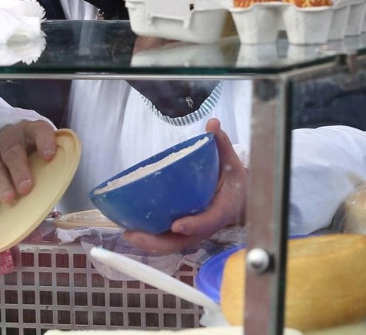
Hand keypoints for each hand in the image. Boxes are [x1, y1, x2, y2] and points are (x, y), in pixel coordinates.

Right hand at [0, 119, 57, 212]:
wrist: (11, 144)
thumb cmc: (34, 153)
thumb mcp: (45, 152)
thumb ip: (52, 166)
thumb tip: (55, 195)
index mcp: (32, 131)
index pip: (40, 131)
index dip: (45, 142)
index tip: (49, 156)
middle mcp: (10, 137)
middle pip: (13, 152)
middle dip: (19, 171)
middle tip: (26, 188)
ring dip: (1, 184)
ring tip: (9, 199)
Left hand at [124, 118, 247, 253]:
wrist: (237, 198)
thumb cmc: (232, 180)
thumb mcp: (231, 162)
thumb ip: (221, 144)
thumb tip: (213, 123)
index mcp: (222, 209)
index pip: (208, 221)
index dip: (193, 225)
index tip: (177, 225)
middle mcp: (206, 226)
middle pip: (183, 241)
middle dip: (159, 242)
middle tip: (135, 234)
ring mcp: (194, 231)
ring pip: (172, 244)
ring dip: (150, 243)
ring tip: (128, 234)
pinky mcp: (184, 232)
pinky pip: (167, 239)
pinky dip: (150, 238)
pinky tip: (132, 231)